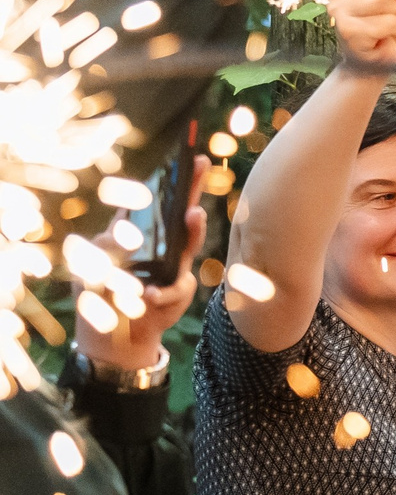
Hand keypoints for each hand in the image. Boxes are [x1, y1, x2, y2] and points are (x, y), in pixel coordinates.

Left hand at [80, 154, 208, 371]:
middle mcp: (162, 248)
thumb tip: (121, 230)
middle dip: (190, 188)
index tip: (183, 158)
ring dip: (191, 230)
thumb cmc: (105, 295)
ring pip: (187, 245)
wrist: (116, 336)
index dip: (169, 181)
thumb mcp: (95, 264)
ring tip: (194, 215)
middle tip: (200, 163)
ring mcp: (174, 269)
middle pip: (179, 214)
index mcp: (141, 235)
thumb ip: (107, 244)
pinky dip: (162, 293)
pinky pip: (175, 287)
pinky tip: (151, 296)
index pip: (156, 203)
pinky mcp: (178, 292)